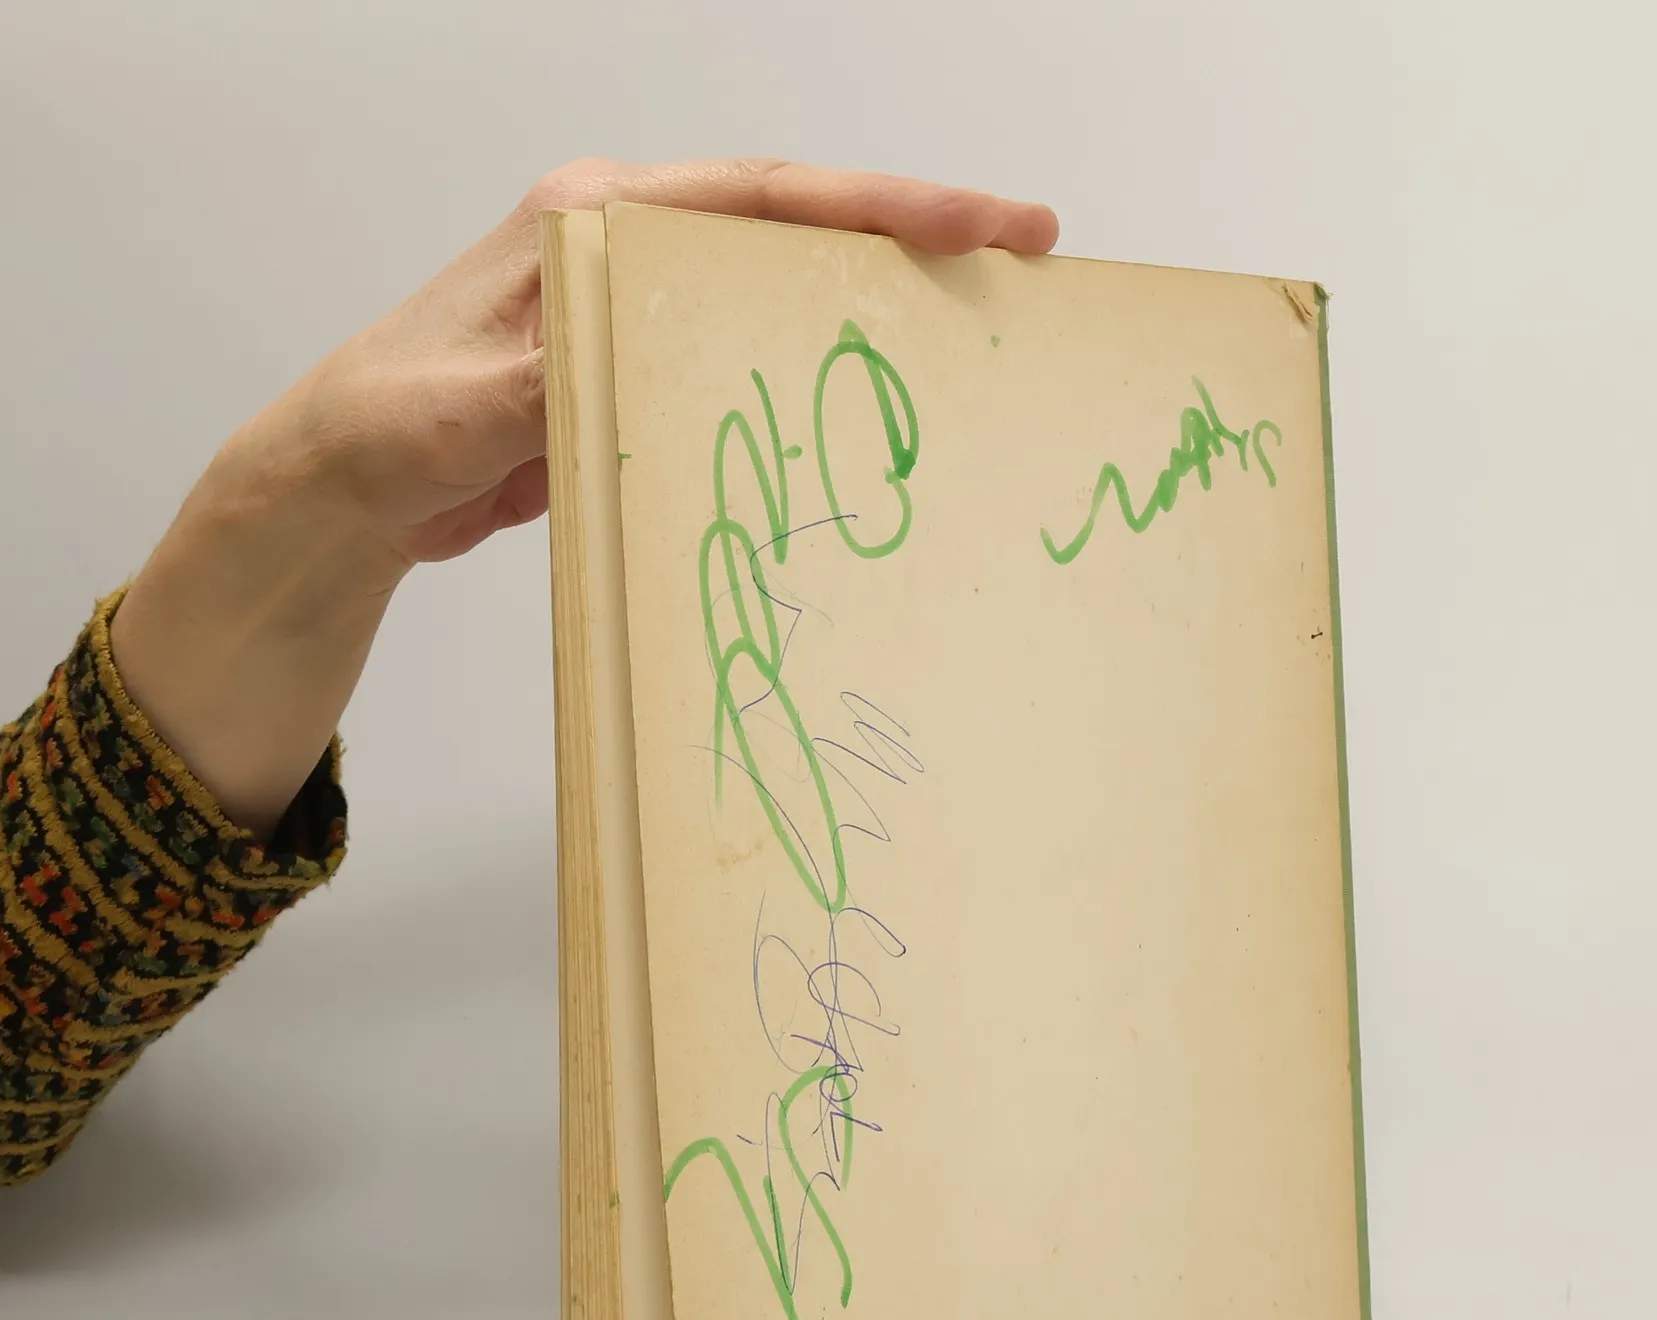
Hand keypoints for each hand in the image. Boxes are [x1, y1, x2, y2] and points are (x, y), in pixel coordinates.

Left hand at [111, 160, 1058, 834]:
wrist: (339, 496)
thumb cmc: (373, 433)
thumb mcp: (443, 414)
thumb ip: (531, 392)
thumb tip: (611, 368)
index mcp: (589, 225)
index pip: (764, 196)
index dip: (884, 205)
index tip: (989, 221)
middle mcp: (626, 251)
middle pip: (797, 228)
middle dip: (914, 241)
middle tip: (1025, 264)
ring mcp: (639, 315)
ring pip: (782, 296)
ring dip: (873, 313)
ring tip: (976, 340)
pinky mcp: (641, 378)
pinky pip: (749, 366)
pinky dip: (814, 382)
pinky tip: (868, 413)